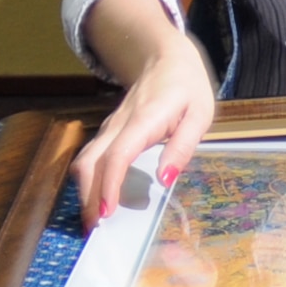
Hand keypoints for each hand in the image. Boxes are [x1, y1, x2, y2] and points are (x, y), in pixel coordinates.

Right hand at [73, 0, 215, 228]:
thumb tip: (165, 179)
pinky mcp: (108, 132)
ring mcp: (110, 128)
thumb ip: (182, 146)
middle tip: (95, 229)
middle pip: (91, 163)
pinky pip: (92, 158)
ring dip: (85, 191)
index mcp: (143, 120)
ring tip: (95, 221)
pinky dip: (90, 181)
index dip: (109, 185)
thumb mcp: (199, 114)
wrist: (164, 57)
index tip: (107, 213)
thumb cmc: (186, 86)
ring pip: (85, 161)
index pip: (117, 155)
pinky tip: (99, 200)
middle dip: (88, 197)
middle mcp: (119, 124)